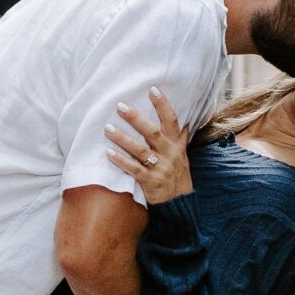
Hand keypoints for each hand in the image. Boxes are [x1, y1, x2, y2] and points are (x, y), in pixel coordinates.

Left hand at [106, 89, 191, 203]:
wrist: (182, 205)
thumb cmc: (178, 176)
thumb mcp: (183, 155)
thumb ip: (181, 138)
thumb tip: (186, 120)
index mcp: (176, 145)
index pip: (171, 121)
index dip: (163, 105)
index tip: (152, 89)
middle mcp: (169, 154)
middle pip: (152, 132)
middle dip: (136, 118)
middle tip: (120, 106)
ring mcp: (160, 168)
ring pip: (140, 150)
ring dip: (123, 138)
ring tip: (107, 128)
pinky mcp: (150, 182)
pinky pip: (134, 170)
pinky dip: (121, 161)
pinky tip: (108, 153)